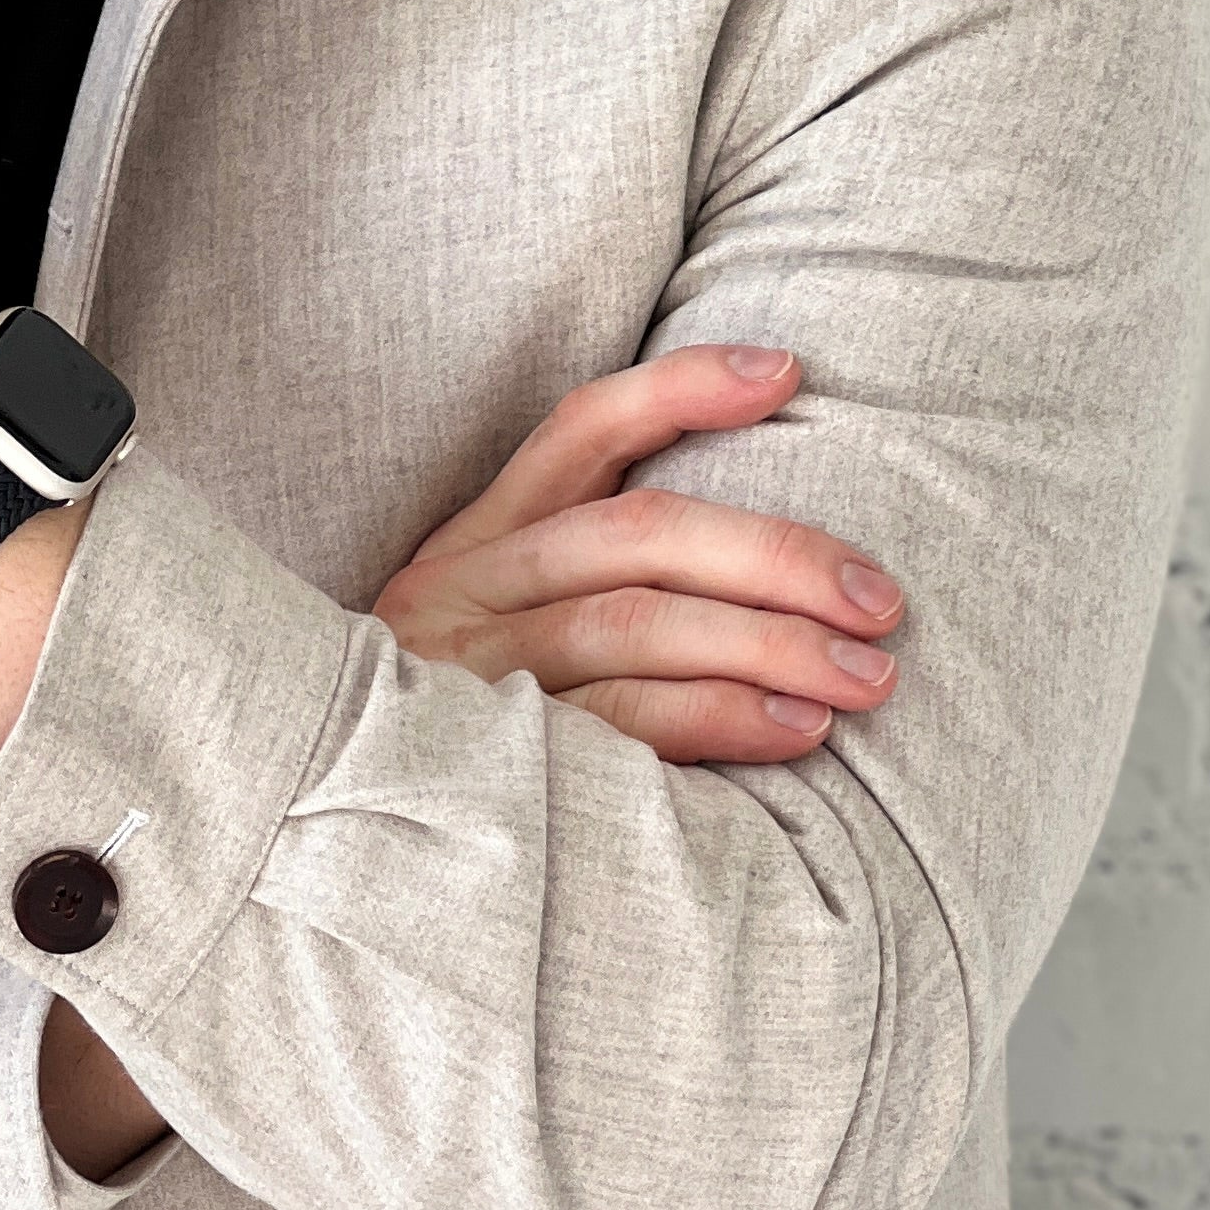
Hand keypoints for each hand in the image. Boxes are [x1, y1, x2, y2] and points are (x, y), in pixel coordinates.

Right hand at [372, 346, 905, 764]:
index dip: (679, 391)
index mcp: (472, 545)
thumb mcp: (495, 634)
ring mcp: (464, 677)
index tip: (786, 372)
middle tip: (880, 600)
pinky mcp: (479, 761)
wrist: (328, 837)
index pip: (578, 432)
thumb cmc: (455, 737)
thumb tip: (765, 557)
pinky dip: (716, 719)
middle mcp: (458, 592)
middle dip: (773, 556)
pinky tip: (797, 731)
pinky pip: (616, 728)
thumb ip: (589, 585)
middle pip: (635, 536)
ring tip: (864, 675)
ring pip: (631, 627)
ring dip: (765, 644)